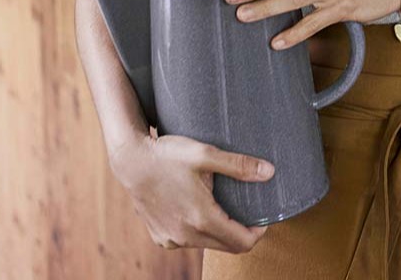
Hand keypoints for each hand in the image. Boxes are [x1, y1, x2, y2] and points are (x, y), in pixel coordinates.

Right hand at [110, 132, 272, 253]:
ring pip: (208, 244)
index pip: (241, 242)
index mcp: (201, 218)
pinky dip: (200, 231)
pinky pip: (189, 241)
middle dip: (242, 232)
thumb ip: (239, 165)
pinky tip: (199, 209)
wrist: (131, 161)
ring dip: (220, 231)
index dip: (258, 232)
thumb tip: (269, 172)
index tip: (264, 217)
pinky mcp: (161, 237)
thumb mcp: (206, 154)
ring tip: (225, 206)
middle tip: (250, 210)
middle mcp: (186, 236)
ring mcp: (172, 239)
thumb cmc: (168, 155)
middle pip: (227, 247)